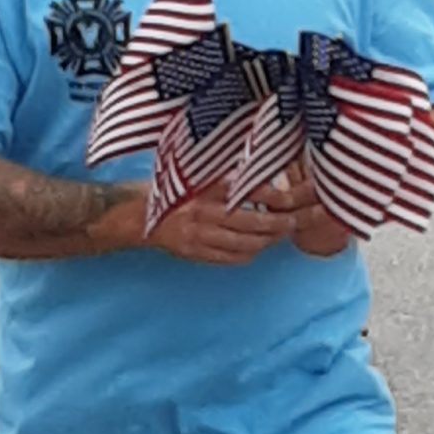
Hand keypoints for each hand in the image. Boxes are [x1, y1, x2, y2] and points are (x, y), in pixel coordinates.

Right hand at [146, 178, 298, 266]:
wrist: (139, 215)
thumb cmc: (176, 191)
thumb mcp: (201, 175)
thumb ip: (231, 179)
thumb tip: (270, 182)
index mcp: (207, 186)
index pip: (251, 192)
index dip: (277, 198)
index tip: (292, 199)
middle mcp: (204, 210)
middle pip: (254, 223)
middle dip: (280, 224)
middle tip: (295, 222)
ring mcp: (200, 235)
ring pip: (246, 244)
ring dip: (268, 241)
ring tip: (279, 234)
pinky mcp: (196, 253)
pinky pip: (233, 258)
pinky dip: (250, 253)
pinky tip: (257, 246)